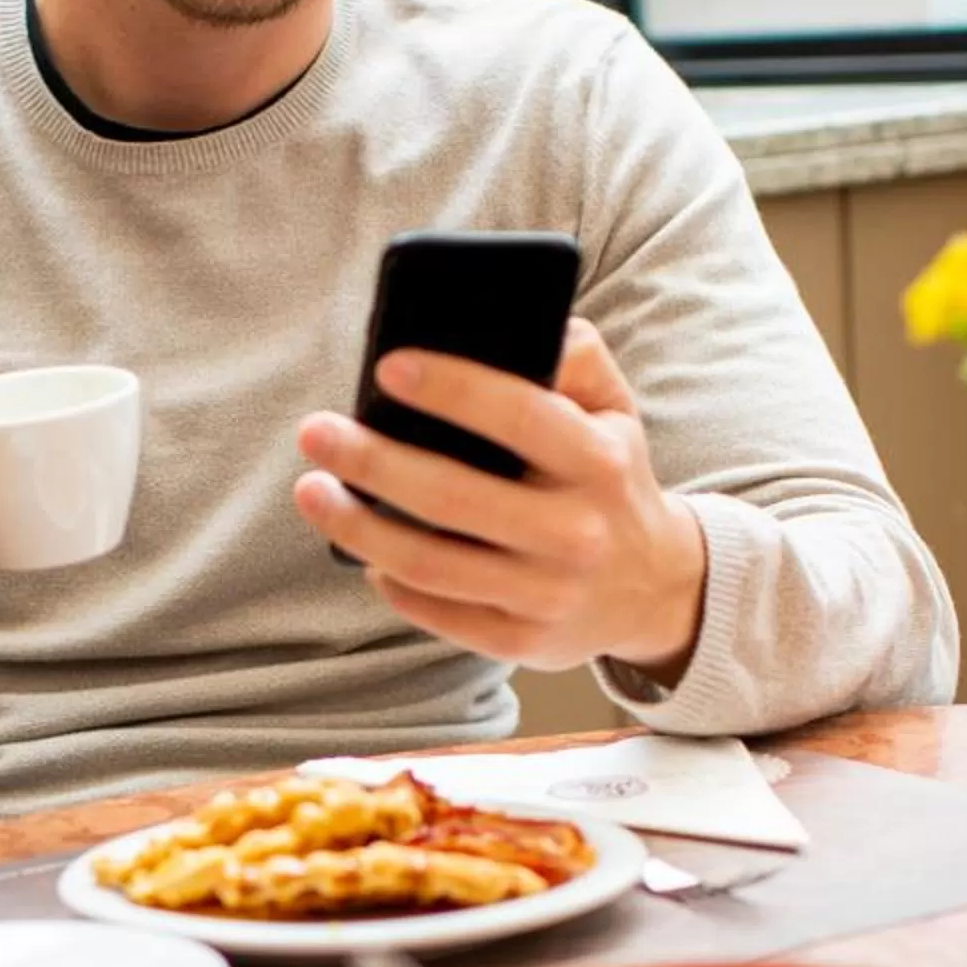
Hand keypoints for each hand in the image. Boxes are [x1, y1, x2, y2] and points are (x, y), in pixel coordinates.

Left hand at [292, 319, 706, 682]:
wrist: (654, 588)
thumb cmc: (609, 479)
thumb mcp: (614, 411)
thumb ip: (577, 357)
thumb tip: (513, 323)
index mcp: (599, 461)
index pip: (521, 416)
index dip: (452, 390)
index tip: (386, 369)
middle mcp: (577, 531)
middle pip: (454, 497)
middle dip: (373, 462)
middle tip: (315, 432)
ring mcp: (548, 594)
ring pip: (431, 564)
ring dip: (358, 527)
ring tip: (312, 491)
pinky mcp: (521, 642)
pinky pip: (437, 612)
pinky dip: (389, 581)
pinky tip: (363, 551)